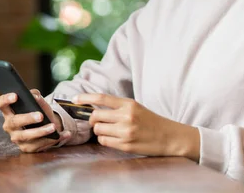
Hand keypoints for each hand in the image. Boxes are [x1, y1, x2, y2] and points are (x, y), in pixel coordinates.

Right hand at [0, 89, 70, 152]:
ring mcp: (17, 138)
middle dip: (28, 119)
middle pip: (14, 122)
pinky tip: (63, 135)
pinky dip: (52, 140)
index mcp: (9, 111)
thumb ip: (36, 96)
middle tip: (40, 116)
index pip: (1, 104)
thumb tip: (35, 96)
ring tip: (53, 127)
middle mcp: (10, 125)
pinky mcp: (26, 148)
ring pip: (27, 136)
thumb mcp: (38, 102)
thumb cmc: (38, 111)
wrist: (45, 125)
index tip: (16, 95)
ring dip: (41, 132)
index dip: (6, 99)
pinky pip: (39, 145)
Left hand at [73, 94, 199, 159]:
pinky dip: (105, 140)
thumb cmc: (151, 121)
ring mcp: (126, 132)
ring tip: (109, 131)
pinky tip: (113, 138)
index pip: (101, 98)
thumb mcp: (136, 107)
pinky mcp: (126, 145)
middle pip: (95, 116)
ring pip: (98, 130)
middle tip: (97, 121)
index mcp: (129, 104)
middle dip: (92, 119)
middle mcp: (126, 116)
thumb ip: (117, 107)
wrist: (169, 137)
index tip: (74, 99)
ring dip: (99, 131)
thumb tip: (93, 107)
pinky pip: (104, 141)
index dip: (85, 98)